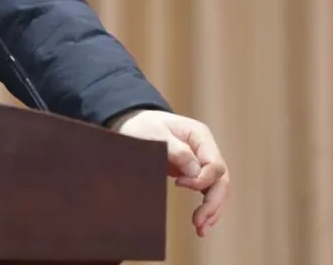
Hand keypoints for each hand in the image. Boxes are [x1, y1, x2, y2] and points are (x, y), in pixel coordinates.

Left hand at [109, 109, 229, 236]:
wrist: (132, 122)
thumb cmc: (143, 125)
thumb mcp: (156, 134)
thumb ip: (178, 152)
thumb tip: (196, 174)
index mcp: (200, 135)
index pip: (214, 165)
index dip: (200, 180)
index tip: (178, 184)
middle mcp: (206, 149)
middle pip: (221, 180)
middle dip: (213, 204)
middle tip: (198, 223)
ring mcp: (202, 161)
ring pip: (217, 189)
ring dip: (212, 210)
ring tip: (201, 229)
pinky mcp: (194, 172)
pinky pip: (207, 191)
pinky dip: (207, 207)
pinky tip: (202, 223)